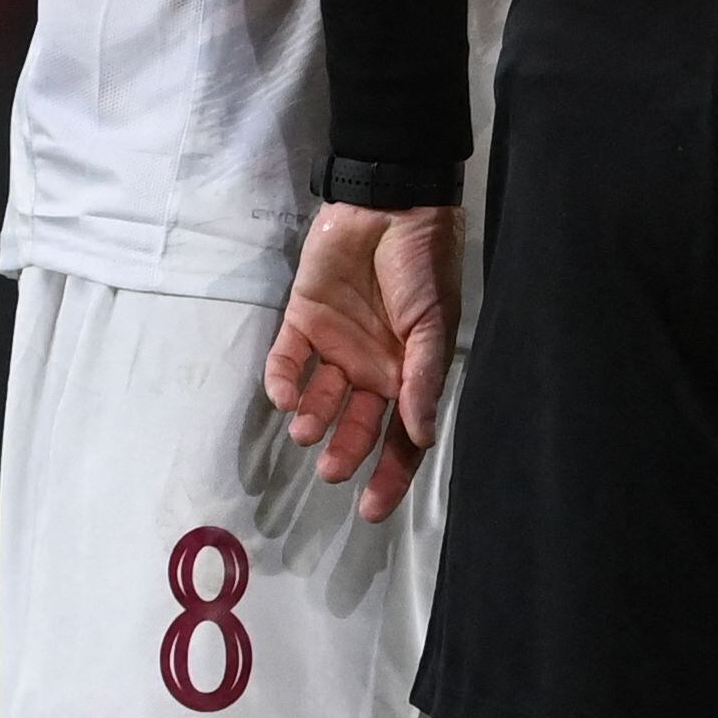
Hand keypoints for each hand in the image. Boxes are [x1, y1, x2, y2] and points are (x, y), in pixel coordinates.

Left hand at [264, 201, 461, 520]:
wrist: (389, 207)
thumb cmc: (423, 265)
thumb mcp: (434, 323)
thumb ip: (424, 378)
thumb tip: (423, 435)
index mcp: (411, 372)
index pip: (403, 436)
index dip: (391, 475)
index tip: (371, 510)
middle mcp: (373, 366)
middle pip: (357, 425)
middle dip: (345, 451)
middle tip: (332, 470)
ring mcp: (337, 345)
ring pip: (319, 400)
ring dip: (313, 420)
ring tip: (309, 430)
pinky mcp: (303, 322)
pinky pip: (287, 362)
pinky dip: (284, 382)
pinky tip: (287, 394)